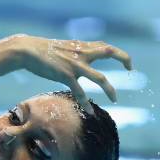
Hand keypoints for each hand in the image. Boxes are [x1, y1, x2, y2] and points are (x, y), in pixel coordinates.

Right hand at [12, 35, 132, 112]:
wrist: (29, 50)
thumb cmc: (44, 51)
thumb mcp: (64, 49)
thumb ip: (76, 55)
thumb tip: (81, 66)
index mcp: (82, 47)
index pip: (106, 47)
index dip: (119, 53)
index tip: (127, 63)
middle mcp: (82, 53)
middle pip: (110, 52)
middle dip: (124, 59)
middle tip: (130, 69)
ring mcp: (75, 65)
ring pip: (100, 78)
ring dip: (110, 89)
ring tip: (115, 99)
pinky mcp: (66, 75)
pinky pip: (80, 92)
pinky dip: (85, 102)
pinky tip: (90, 112)